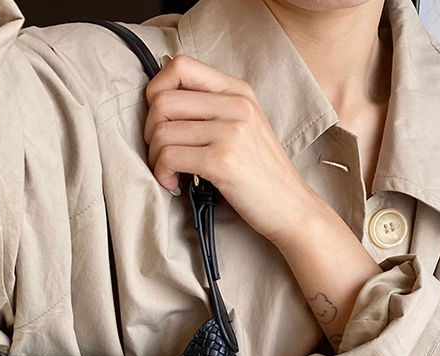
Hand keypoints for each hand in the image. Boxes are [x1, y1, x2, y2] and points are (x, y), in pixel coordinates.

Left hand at [144, 55, 321, 247]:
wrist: (290, 205)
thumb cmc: (259, 172)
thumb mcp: (241, 127)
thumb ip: (209, 109)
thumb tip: (160, 104)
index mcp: (237, 90)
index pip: (180, 66)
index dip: (155, 91)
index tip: (158, 119)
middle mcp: (235, 103)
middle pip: (162, 100)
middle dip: (149, 131)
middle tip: (160, 152)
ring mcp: (230, 131)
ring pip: (162, 131)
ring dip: (154, 157)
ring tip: (168, 172)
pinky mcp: (222, 160)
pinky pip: (169, 157)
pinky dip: (162, 173)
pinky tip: (173, 183)